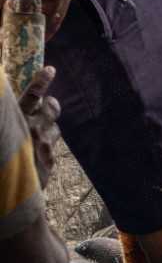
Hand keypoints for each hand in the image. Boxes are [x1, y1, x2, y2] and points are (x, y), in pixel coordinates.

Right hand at [18, 66, 60, 186]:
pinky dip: (44, 147)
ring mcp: (44, 145)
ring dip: (48, 127)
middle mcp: (34, 129)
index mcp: (17, 120)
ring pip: (55, 128)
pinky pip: (51, 147)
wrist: (7, 193)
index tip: (50, 70)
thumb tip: (21, 115)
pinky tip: (34, 154)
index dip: (41, 81)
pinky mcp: (50, 161)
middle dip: (51, 104)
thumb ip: (8, 121)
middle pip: (52, 108)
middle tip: (48, 104)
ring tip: (37, 133)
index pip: (32, 95)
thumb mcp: (2, 134)